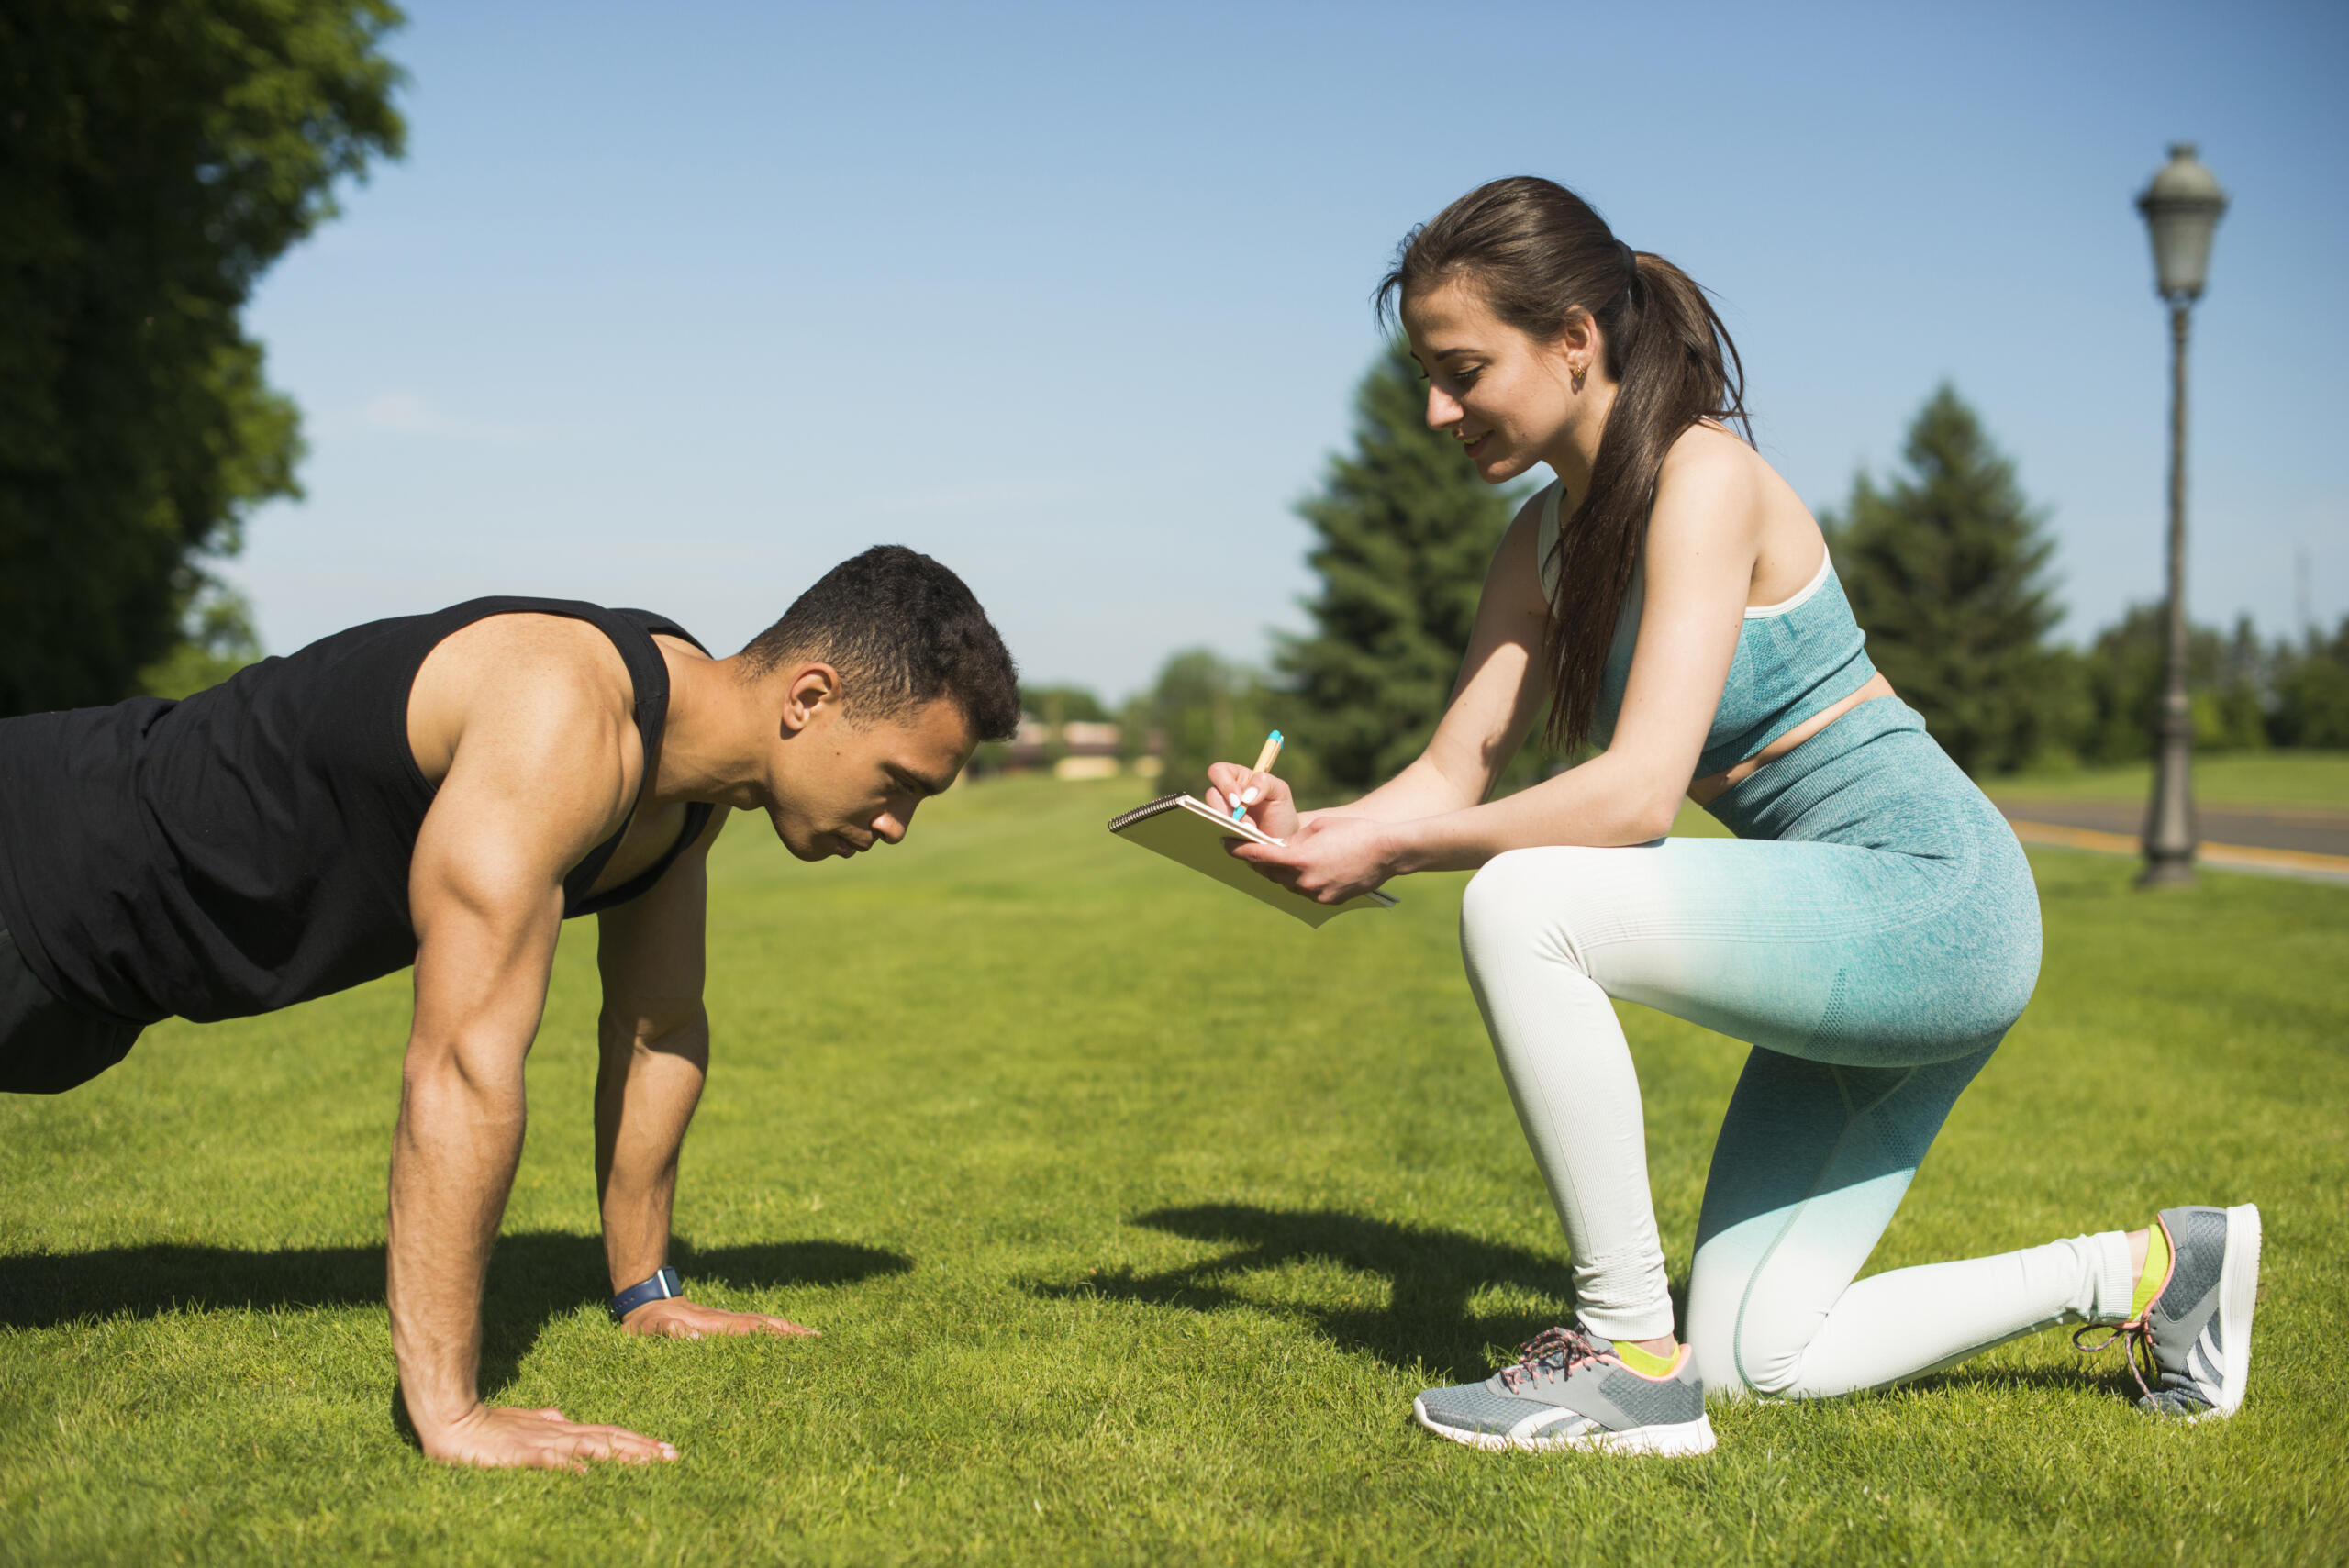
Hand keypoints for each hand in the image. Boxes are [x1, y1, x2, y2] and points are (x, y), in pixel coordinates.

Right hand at [418, 1401, 678, 1471]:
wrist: (452, 1420)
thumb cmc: (487, 1426)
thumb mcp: (524, 1424)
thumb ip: (545, 1421)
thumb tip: (565, 1418)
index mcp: (563, 1429)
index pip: (608, 1434)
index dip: (637, 1442)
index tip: (664, 1449)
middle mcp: (559, 1433)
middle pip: (609, 1439)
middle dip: (642, 1449)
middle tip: (673, 1455)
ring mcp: (541, 1441)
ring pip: (589, 1446)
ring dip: (620, 1454)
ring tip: (647, 1461)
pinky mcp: (519, 1453)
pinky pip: (547, 1459)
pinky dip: (568, 1464)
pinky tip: (586, 1471)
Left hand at [619, 1294, 820, 1340]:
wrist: (646, 1302)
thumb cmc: (646, 1321)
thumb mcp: (648, 1328)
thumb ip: (663, 1331)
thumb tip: (686, 1334)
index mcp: (715, 1325)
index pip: (754, 1328)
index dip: (778, 1332)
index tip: (804, 1337)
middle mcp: (727, 1321)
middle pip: (766, 1324)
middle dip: (793, 1331)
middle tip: (821, 1340)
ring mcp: (726, 1323)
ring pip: (762, 1325)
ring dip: (785, 1332)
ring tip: (810, 1342)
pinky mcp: (723, 1327)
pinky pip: (753, 1330)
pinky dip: (771, 1334)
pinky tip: (780, 1344)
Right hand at [1202, 761, 1298, 837]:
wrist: (1284, 836)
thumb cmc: (1280, 808)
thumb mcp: (1280, 790)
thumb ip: (1265, 783)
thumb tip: (1246, 796)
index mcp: (1236, 777)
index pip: (1218, 772)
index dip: (1224, 785)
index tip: (1239, 801)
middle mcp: (1224, 794)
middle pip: (1212, 795)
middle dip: (1228, 811)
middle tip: (1248, 824)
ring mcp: (1220, 813)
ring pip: (1211, 815)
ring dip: (1230, 825)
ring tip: (1251, 833)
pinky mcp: (1221, 831)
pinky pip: (1215, 832)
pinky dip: (1229, 838)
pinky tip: (1244, 840)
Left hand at [1229, 813, 1395, 902]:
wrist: (1388, 852)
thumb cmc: (1353, 831)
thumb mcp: (1317, 828)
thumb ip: (1291, 841)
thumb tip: (1275, 849)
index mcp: (1299, 859)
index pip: (1258, 856)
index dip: (1238, 850)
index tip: (1224, 844)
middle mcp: (1304, 882)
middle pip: (1269, 873)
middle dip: (1257, 862)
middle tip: (1246, 851)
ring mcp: (1317, 895)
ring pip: (1286, 884)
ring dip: (1278, 873)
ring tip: (1273, 860)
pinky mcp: (1328, 902)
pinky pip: (1304, 891)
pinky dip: (1298, 881)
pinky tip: (1299, 870)